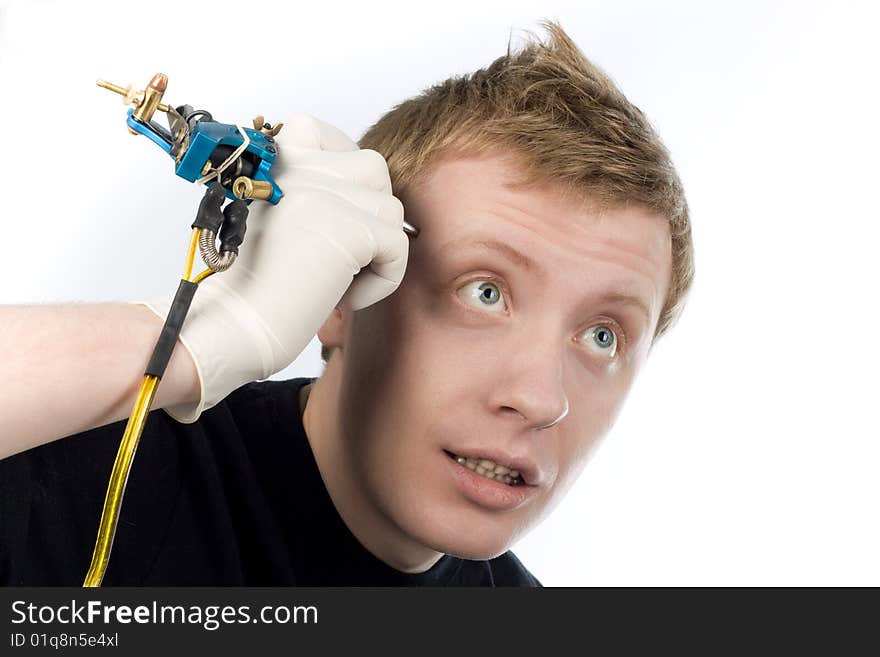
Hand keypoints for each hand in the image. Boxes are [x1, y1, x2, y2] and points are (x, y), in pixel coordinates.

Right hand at [137, 113, 408, 421]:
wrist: (231, 328)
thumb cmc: (252, 290)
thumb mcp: (278, 222)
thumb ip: (312, 194)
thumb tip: (372, 196)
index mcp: (268, 159)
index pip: (319, 131)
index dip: (339, 169)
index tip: (331, 213)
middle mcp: (293, 164)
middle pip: (372, 168)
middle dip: (368, 214)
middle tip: (336, 257)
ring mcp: (320, 191)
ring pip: (392, 209)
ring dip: (375, 251)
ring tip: (336, 280)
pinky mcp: (347, 225)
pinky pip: (398, 246)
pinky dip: (382, 281)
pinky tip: (341, 299)